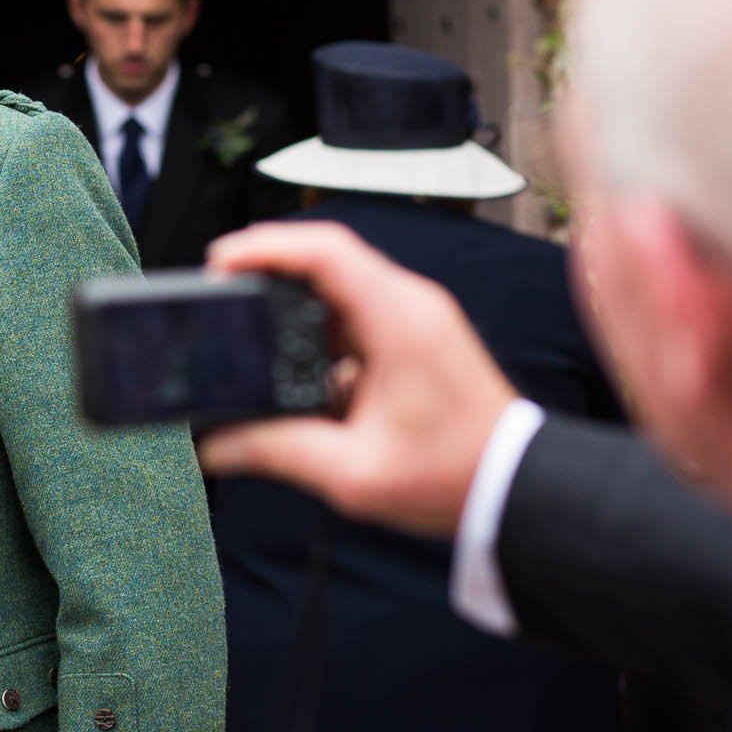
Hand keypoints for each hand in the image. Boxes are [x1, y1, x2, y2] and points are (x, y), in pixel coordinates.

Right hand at [196, 221, 519, 536]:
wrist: (516, 485)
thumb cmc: (453, 475)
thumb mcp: (354, 472)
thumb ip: (277, 453)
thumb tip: (215, 446)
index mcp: (399, 320)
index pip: (327, 252)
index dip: (267, 246)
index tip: (220, 261)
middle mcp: (409, 305)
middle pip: (326, 260)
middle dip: (267, 271)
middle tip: (221, 295)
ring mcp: (413, 318)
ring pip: (338, 286)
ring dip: (291, 302)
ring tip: (246, 328)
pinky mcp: (412, 338)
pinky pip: (354, 314)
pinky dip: (316, 329)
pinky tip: (291, 364)